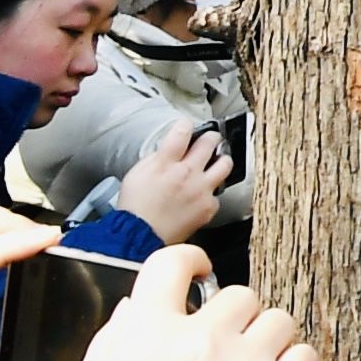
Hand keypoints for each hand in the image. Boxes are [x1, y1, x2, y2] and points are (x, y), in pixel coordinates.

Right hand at [67, 247, 315, 360]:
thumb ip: (115, 340)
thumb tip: (133, 309)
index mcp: (148, 329)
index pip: (172, 263)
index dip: (191, 262)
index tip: (200, 273)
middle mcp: (199, 336)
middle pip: (238, 294)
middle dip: (233, 317)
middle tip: (225, 345)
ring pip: (277, 318)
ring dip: (267, 338)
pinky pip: (304, 354)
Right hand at [113, 118, 240, 242]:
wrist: (139, 236)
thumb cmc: (134, 208)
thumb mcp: (136, 173)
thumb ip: (156, 158)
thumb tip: (169, 150)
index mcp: (165, 163)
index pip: (182, 132)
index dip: (186, 124)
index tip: (187, 124)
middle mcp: (187, 173)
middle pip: (210, 142)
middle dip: (211, 137)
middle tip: (209, 140)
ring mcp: (201, 190)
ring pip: (225, 164)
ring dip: (221, 161)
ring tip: (214, 163)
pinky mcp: (208, 207)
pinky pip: (217, 194)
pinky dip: (210, 194)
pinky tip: (201, 196)